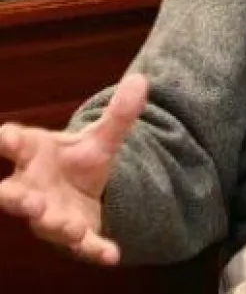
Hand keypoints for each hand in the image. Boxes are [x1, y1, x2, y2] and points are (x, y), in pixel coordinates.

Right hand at [0, 74, 147, 264]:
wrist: (85, 191)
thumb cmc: (77, 160)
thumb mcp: (101, 136)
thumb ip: (119, 113)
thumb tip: (142, 80)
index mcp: (33, 155)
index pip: (14, 144)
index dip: (8, 140)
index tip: (6, 136)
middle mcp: (31, 188)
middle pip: (13, 195)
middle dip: (15, 199)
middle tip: (26, 200)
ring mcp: (49, 214)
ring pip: (45, 224)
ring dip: (57, 226)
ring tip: (72, 228)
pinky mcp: (74, 234)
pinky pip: (83, 246)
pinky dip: (96, 250)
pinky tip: (112, 254)